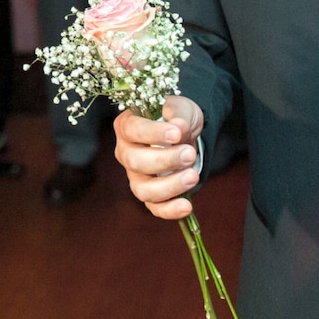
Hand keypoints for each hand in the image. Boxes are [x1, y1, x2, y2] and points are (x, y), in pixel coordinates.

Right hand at [115, 97, 204, 220]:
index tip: (177, 133)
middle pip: (136, 162)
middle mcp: (126, 153)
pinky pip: (155, 208)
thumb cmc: (177, 119)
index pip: (132, 130)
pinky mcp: (150, 195)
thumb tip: (178, 126)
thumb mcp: (181, 107)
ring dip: (169, 186)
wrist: (186, 135)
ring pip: (143, 189)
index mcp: (127, 127)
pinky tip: (187, 206)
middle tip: (190, 154)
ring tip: (193, 176)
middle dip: (165, 160)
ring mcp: (136, 177)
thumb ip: (178, 114)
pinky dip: (170, 210)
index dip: (153, 133)